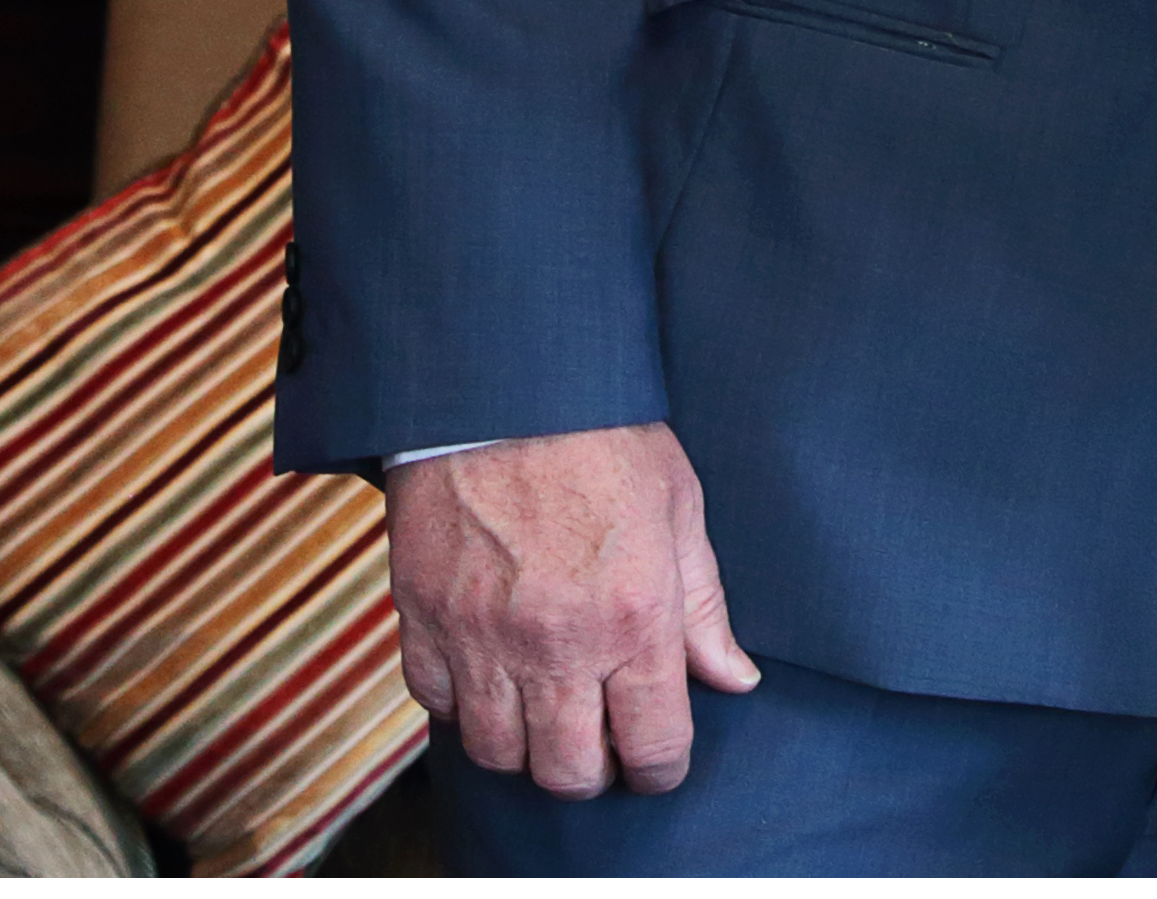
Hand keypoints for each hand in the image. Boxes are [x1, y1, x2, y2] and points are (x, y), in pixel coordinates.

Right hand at [383, 421, 763, 797]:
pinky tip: (488, 677)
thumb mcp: (679, 509)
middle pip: (569, 772)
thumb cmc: (602, 437)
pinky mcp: (423, 619)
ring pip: (497, 754)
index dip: (661, 767)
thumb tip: (734, 679)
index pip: (653, 744)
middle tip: (601, 744)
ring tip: (544, 713)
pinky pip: (435, 708)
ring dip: (526, 748)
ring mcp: (481, 637)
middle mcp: (557, 642)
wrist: (504, 385)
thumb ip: (704, 607)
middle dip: (593, 772)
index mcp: (634, 616)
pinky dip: (461, 708)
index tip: (658, 760)